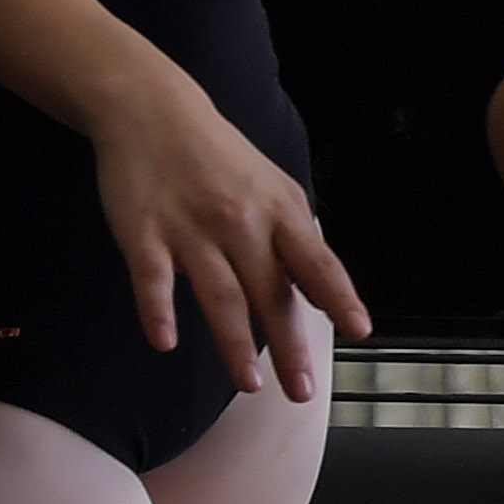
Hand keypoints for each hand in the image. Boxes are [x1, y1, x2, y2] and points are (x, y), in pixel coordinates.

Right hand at [87, 82, 371, 402]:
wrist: (154, 111)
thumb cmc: (221, 160)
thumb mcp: (274, 188)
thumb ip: (296, 240)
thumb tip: (325, 293)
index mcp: (279, 212)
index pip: (317, 263)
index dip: (339, 298)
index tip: (359, 331)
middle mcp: (241, 222)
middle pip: (270, 292)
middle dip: (289, 344)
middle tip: (301, 392)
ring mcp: (191, 228)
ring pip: (219, 294)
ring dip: (235, 343)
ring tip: (250, 384)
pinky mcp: (144, 233)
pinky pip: (153, 278)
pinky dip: (158, 310)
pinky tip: (166, 342)